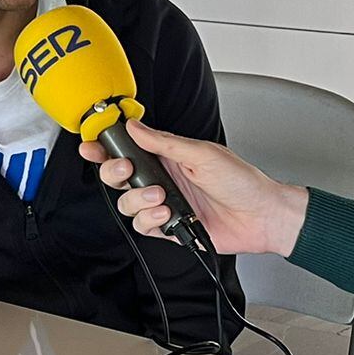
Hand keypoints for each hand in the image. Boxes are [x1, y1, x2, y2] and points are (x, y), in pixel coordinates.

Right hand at [80, 119, 308, 255]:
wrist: (262, 216)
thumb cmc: (242, 181)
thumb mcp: (203, 153)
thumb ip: (165, 143)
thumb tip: (135, 126)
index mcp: (169, 155)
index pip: (129, 148)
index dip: (106, 147)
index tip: (92, 145)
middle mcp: (163, 179)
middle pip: (118, 176)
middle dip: (115, 173)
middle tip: (128, 171)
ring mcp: (164, 204)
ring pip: (127, 203)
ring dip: (139, 200)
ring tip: (162, 198)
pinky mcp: (169, 227)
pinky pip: (143, 226)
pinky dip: (150, 220)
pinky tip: (168, 215)